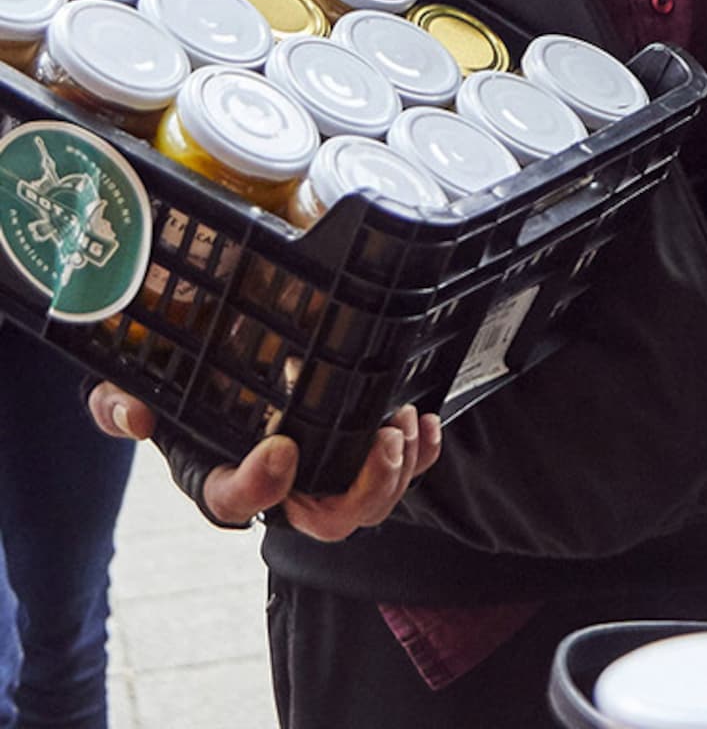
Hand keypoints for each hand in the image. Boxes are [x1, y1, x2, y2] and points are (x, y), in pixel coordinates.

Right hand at [91, 385, 441, 541]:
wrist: (220, 346)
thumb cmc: (181, 367)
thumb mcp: (131, 379)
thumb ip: (118, 401)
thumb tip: (135, 415)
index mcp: (218, 473)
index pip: (234, 503)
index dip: (260, 488)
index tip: (284, 448)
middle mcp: (276, 483)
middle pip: (322, 521)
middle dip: (359, 491)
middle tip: (381, 439)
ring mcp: (322, 469)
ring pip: (366, 506)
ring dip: (395, 472)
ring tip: (402, 423)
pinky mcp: (358, 446)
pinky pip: (398, 473)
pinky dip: (420, 456)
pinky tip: (427, 424)